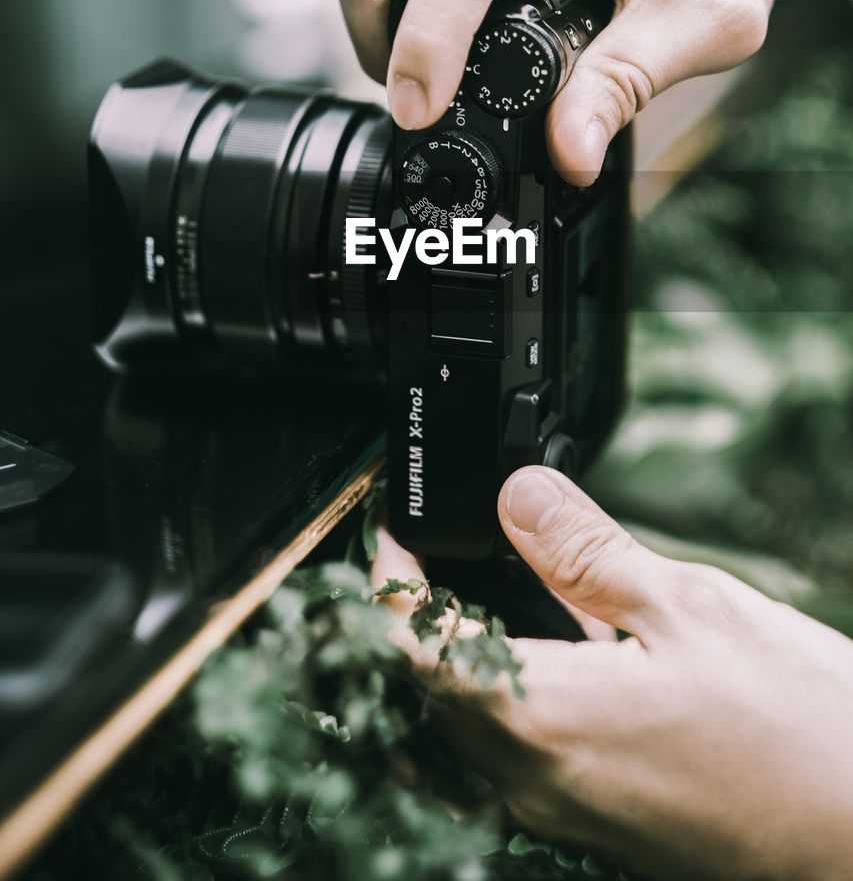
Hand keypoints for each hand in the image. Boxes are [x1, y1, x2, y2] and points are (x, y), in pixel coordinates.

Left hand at [373, 468, 852, 879]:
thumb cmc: (798, 734)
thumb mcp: (689, 607)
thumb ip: (584, 550)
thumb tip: (517, 496)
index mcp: (543, 719)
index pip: (407, 645)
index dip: (386, 581)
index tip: (397, 531)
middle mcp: (534, 781)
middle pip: (426, 689)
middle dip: (418, 615)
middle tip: (440, 550)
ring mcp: (563, 813)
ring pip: (467, 729)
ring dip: (460, 659)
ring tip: (490, 594)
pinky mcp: (596, 826)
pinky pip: (517, 758)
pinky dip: (509, 701)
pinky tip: (559, 659)